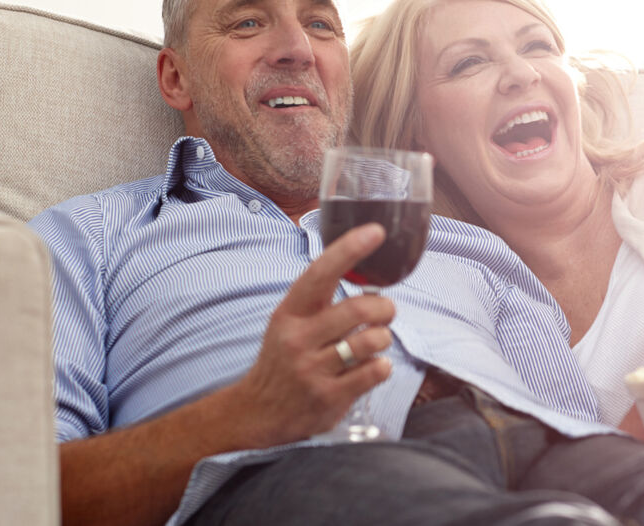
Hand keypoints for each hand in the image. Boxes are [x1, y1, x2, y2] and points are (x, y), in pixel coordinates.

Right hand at [233, 222, 395, 445]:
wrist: (257, 411)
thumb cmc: (284, 358)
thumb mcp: (290, 322)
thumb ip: (321, 300)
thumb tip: (364, 268)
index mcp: (290, 313)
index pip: (321, 273)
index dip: (349, 249)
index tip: (375, 232)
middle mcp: (298, 338)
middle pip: (359, 309)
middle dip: (385, 308)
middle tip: (386, 313)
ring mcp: (312, 369)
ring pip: (371, 340)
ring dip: (383, 338)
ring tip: (375, 341)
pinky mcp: (328, 397)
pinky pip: (374, 372)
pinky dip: (382, 366)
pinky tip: (371, 367)